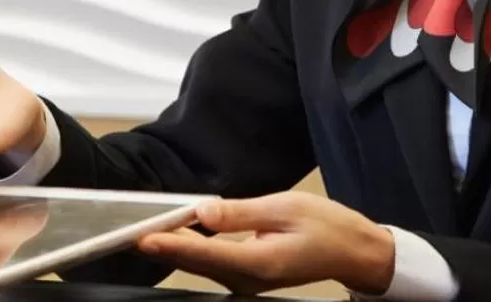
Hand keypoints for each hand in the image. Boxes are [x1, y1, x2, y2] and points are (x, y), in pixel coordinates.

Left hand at [136, 193, 395, 296]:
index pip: (205, 254)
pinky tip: (183, 236)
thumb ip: (240, 213)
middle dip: (167, 246)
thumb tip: (204, 212)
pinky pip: (215, 265)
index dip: (172, 245)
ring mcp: (248, 283)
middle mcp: (249, 280)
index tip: (146, 238)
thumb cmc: (327, 227)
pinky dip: (196, 251)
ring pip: (204, 266)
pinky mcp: (249, 278)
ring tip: (154, 230)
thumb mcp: (284, 208)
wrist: (352, 252)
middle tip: (138, 229)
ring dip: (179, 249)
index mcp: (259, 263)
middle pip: (198, 264)